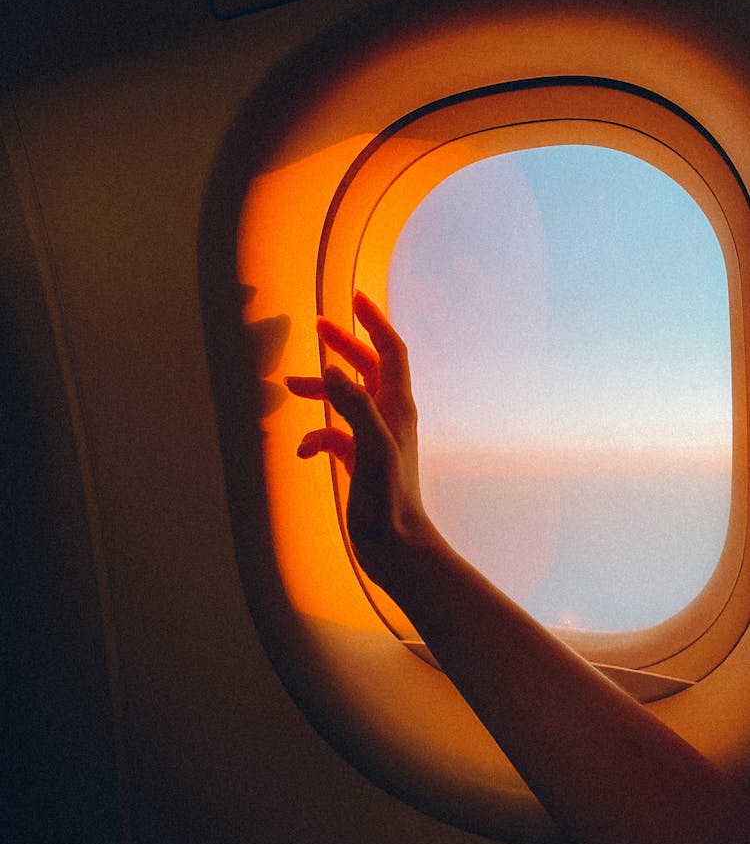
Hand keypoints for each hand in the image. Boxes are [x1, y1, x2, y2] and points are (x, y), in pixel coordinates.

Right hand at [285, 292, 431, 581]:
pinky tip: (303, 452)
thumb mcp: (371, 448)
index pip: (390, 350)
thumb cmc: (388, 500)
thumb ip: (354, 406)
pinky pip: (333, 436)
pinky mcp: (359, 461)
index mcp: (396, 406)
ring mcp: (373, 439)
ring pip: (345, 400)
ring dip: (320, 390)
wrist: (395, 547)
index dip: (374, 321)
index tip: (354, 296)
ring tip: (289, 386)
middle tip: (317, 327)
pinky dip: (316, 436)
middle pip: (366, 367)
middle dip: (342, 345)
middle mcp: (388, 417)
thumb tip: (331, 369)